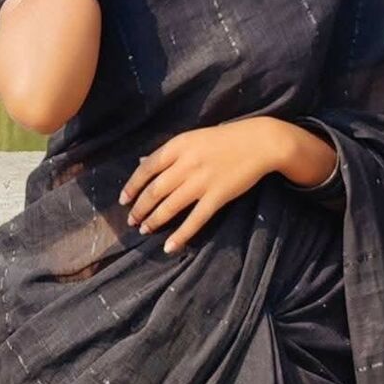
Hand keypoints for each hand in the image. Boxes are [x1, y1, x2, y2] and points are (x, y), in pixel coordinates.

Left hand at [118, 120, 275, 253]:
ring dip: (154, 221)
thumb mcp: (192, 138)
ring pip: (170, 206)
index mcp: (178, 146)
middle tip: (131, 220)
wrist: (259, 142)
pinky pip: (195, 220)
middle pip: (154, 190)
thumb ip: (168, 152)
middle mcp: (186, 164)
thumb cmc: (224, 139)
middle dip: (140, 208)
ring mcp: (202, 181)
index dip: (132, 186)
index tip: (124, 200)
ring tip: (144, 230)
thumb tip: (142, 163)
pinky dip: (180, 235)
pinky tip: (169, 246)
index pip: (146, 168)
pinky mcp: (218, 197)